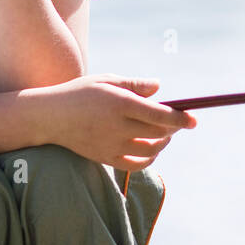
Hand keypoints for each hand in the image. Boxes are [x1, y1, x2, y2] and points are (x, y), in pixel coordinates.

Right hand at [28, 72, 197, 171]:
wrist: (50, 117)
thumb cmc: (81, 93)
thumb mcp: (107, 80)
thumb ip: (135, 84)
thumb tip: (160, 88)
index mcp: (119, 103)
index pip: (160, 115)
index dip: (180, 118)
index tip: (194, 119)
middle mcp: (117, 126)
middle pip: (159, 133)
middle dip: (173, 128)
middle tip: (177, 121)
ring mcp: (111, 145)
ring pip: (151, 150)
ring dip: (163, 142)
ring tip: (164, 133)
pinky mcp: (106, 159)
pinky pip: (137, 165)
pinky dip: (150, 158)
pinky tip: (151, 148)